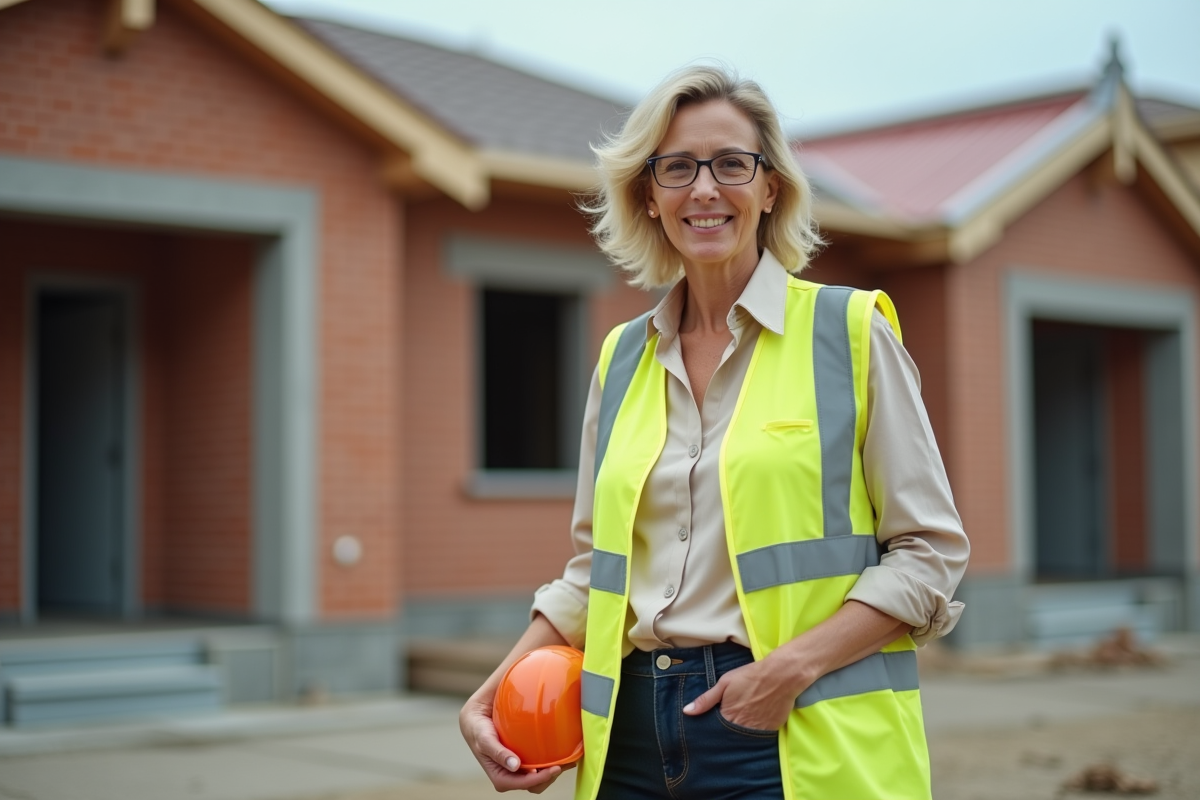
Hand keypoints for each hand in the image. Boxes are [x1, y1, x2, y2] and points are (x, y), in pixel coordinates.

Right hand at [459, 687, 567, 792]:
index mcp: (501, 778)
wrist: (476, 719)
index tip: (553, 769)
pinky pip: (540, 763)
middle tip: (564, 763)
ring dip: (554, 770)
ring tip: (568, 758)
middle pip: (534, 784)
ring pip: (540, 776)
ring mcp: (519, 768)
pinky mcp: (525, 759)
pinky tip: (564, 751)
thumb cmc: (479, 731)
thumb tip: (514, 766)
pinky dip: (552, 760)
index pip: (523, 784)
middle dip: (550, 777)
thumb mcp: (484, 740)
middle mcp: (511, 775)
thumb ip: (498, 753)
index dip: (539, 779)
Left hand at [681, 653, 813, 731]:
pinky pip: (758, 737)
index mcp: (727, 716)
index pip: (714, 730)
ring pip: (743, 739)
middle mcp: (741, 727)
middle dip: (725, 733)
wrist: (781, 676)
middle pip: (728, 737)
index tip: (711, 725)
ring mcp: (757, 731)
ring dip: (739, 734)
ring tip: (740, 724)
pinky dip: (754, 733)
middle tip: (727, 723)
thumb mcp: (724, 683)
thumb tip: (687, 712)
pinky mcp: (771, 731)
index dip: (712, 728)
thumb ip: (705, 699)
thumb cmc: (750, 676)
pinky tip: (753, 723)